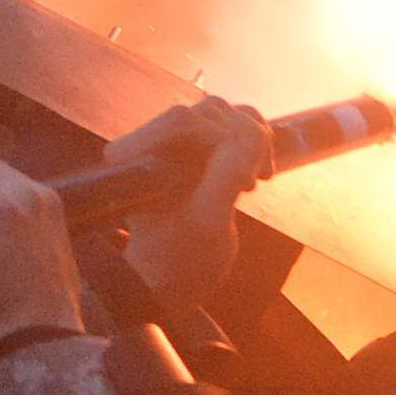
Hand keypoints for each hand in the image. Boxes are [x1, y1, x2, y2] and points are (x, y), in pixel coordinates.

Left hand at [108, 98, 267, 309]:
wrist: (170, 282)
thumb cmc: (179, 260)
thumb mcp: (208, 222)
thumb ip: (225, 175)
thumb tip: (250, 133)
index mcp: (139, 156)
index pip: (183, 120)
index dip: (221, 138)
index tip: (240, 181)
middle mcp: (154, 145)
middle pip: (207, 112)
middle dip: (237, 143)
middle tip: (248, 186)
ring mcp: (177, 148)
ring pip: (223, 115)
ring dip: (250, 142)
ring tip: (252, 185)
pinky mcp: (197, 155)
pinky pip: (232, 128)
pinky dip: (254, 145)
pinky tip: (256, 178)